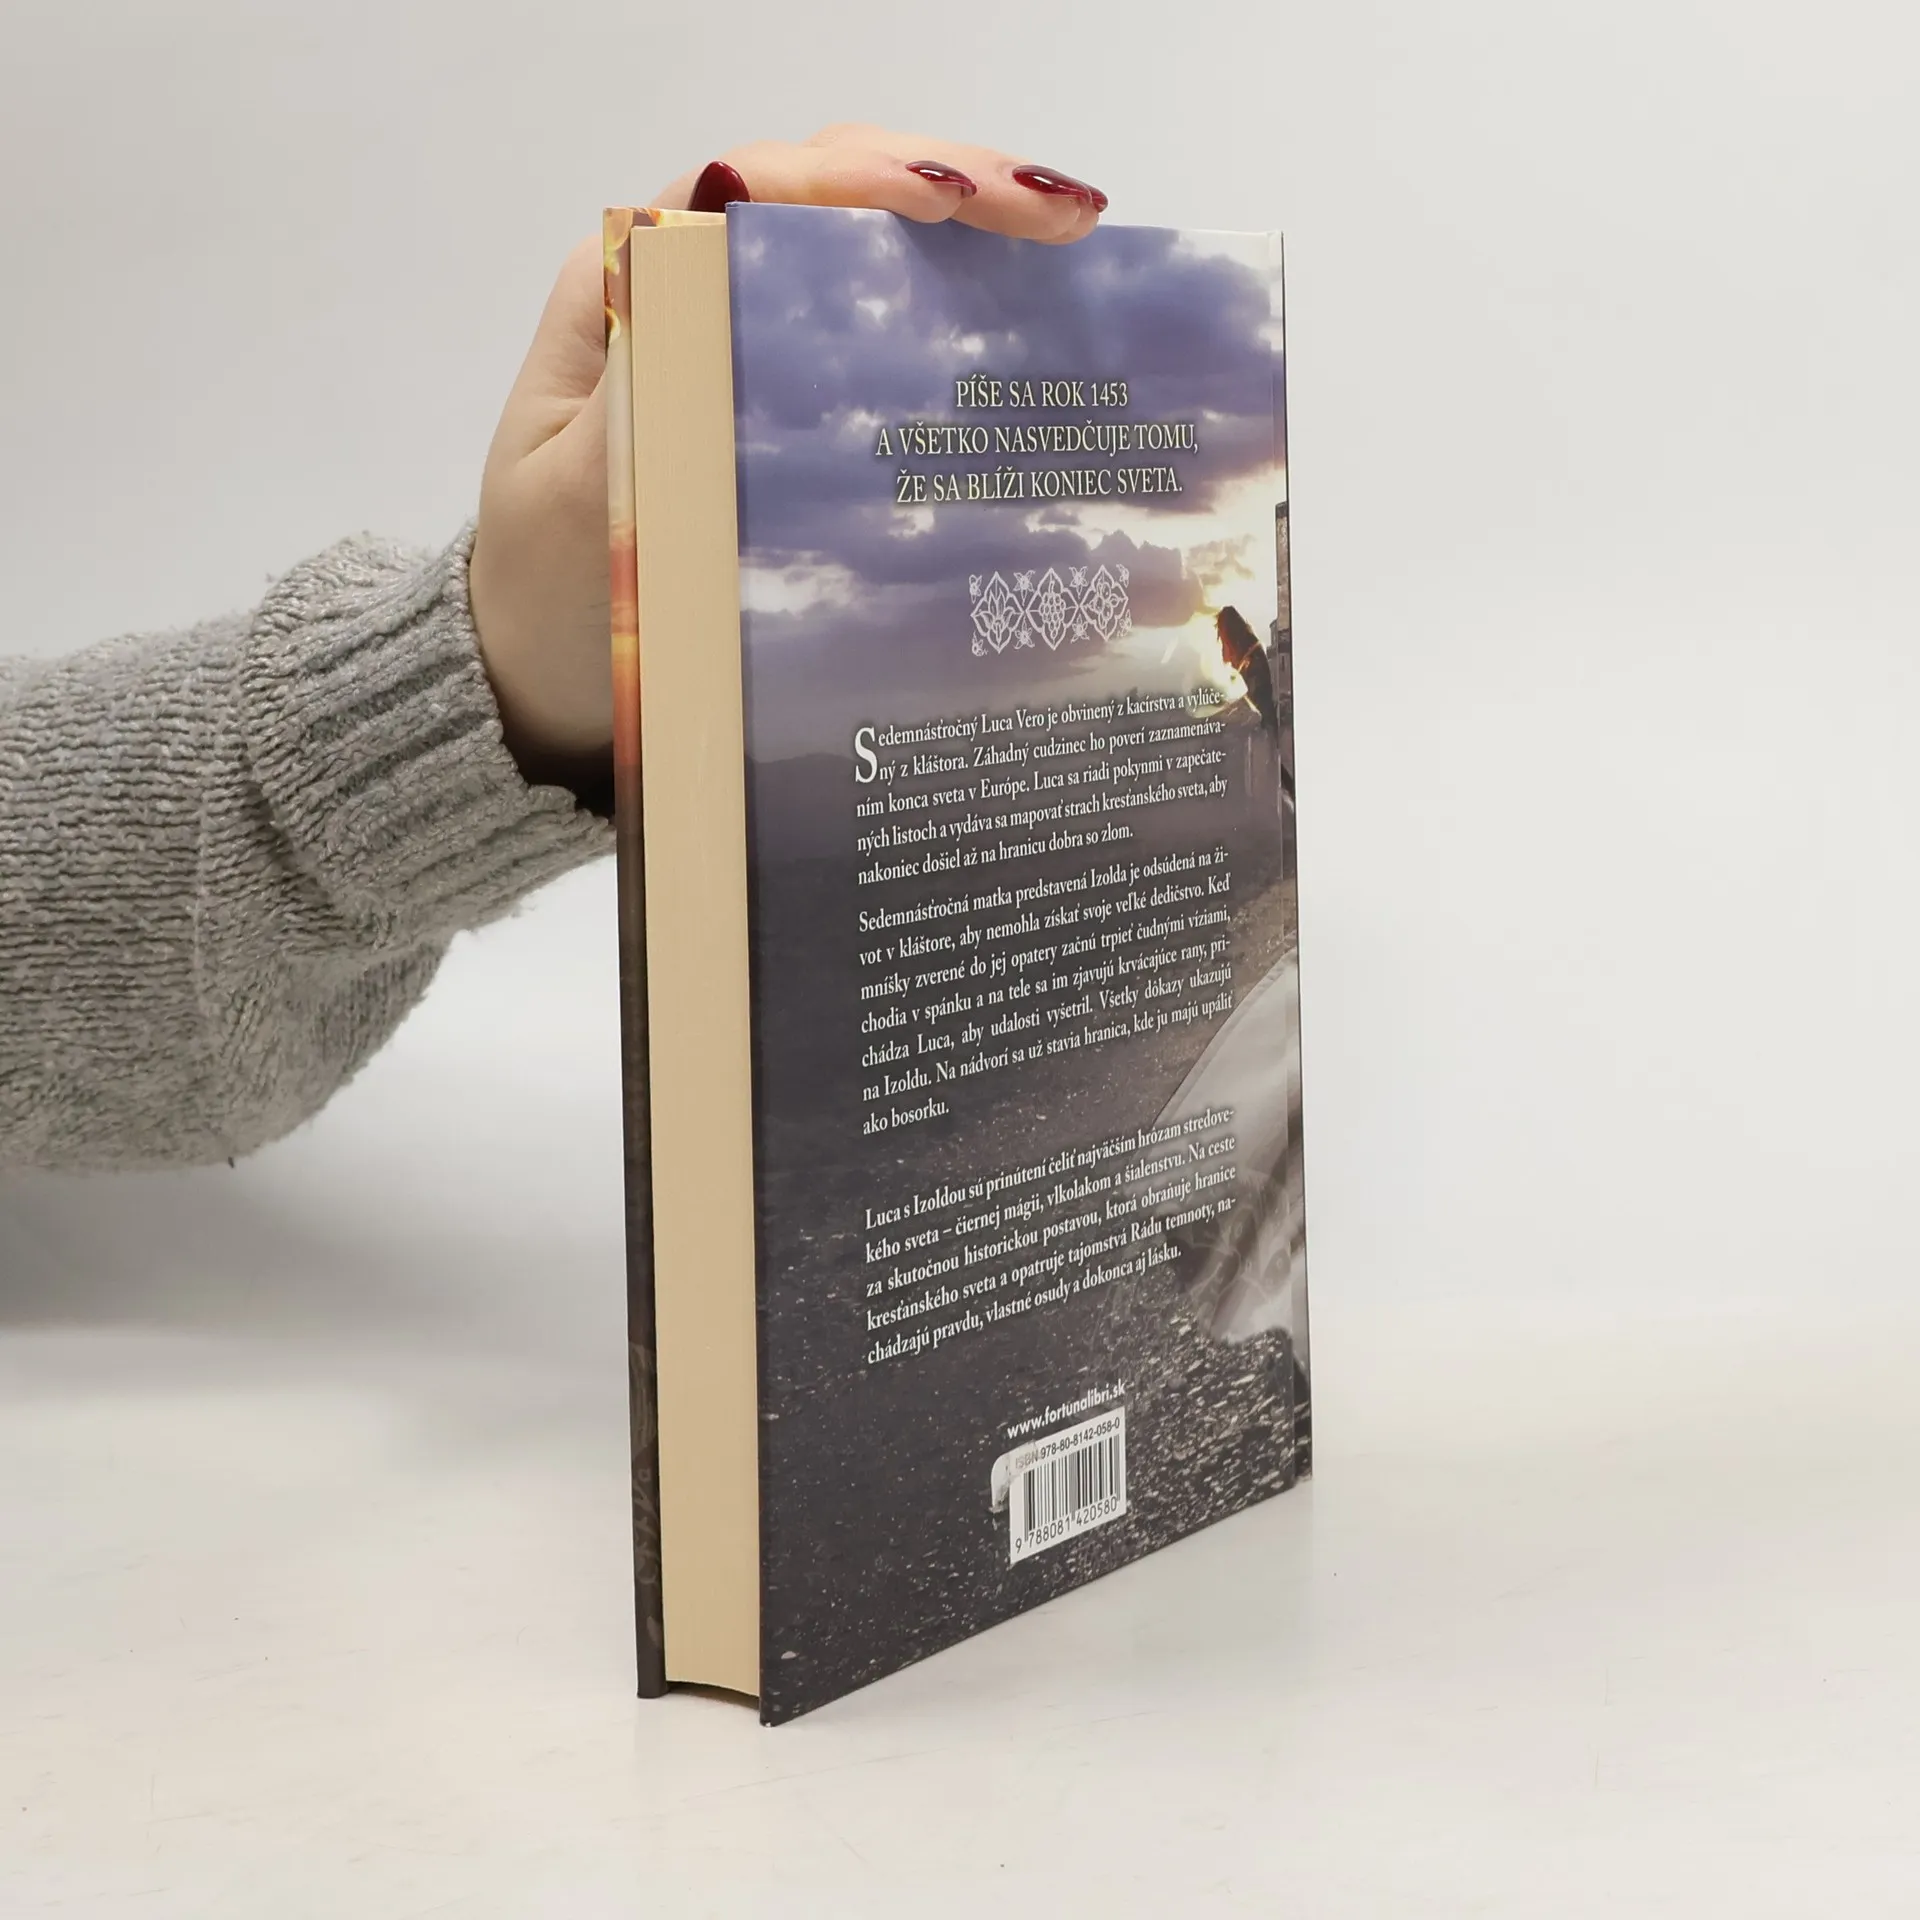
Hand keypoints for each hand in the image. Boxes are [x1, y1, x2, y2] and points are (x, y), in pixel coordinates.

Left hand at [468, 125, 1108, 786]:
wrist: (554, 686)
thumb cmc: (555, 600)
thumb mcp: (583, 501)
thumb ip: (646, 391)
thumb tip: (728, 273)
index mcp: (624, 292)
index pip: (746, 189)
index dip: (852, 180)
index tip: (943, 202)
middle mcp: (689, 293)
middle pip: (824, 195)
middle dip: (944, 184)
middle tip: (1053, 215)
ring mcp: (746, 343)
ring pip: (863, 248)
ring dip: (969, 229)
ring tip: (1069, 231)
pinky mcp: (789, 404)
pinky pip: (876, 328)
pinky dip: (959, 305)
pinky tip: (1037, 306)